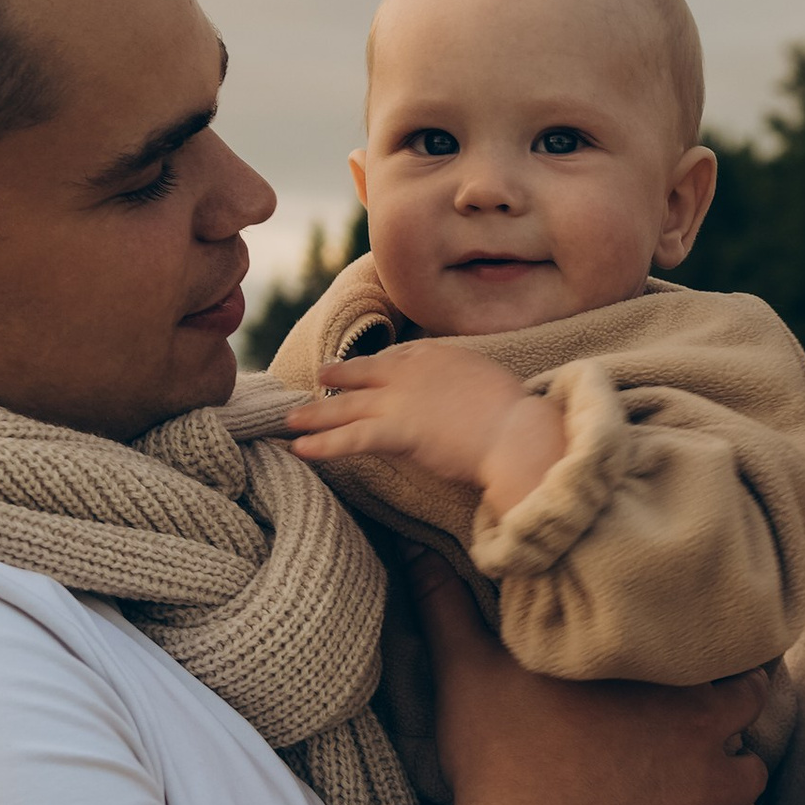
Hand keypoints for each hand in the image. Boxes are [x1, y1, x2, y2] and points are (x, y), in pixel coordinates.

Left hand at [284, 342, 566, 508]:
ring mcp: (400, 400)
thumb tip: (469, 397)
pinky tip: (299, 448)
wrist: (516, 431)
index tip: (364, 367)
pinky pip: (349, 438)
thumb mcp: (491, 384)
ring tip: (288, 420)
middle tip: (317, 377)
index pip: (397, 358)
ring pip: (346, 407)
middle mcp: (412, 372)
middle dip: (337, 378)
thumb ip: (469, 386)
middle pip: (363, 375)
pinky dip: (322, 444)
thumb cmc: (516, 416)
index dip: (375, 365)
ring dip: (314, 414)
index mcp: (437, 357)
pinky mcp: (396, 431)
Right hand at [412, 560, 766, 804]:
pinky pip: (751, 775)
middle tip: (698, 652)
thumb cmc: (503, 754)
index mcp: (631, 643)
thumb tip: (418, 551)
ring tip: (714, 710)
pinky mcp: (709, 797)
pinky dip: (739, 771)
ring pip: (751, 709)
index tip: (671, 598)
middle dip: (719, 650)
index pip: (680, 599)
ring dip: (736, 708)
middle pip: (728, 649)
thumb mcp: (464, 670)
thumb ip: (445, 606)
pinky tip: (716, 773)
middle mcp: (682, 684)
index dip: (679, 599)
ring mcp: (705, 742)